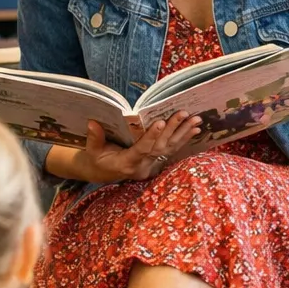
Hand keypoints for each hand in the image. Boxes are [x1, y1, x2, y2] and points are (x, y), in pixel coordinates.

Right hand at [78, 112, 200, 183]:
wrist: (103, 173)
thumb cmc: (97, 160)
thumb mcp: (92, 151)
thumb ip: (94, 138)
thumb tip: (92, 123)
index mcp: (126, 164)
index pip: (141, 150)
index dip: (151, 137)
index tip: (161, 122)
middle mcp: (142, 166)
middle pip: (160, 148)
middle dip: (173, 130)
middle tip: (184, 114)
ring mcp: (151, 165)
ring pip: (170, 149)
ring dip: (184, 133)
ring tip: (196, 120)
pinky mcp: (156, 162)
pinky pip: (172, 150)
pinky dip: (184, 139)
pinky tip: (195, 129)